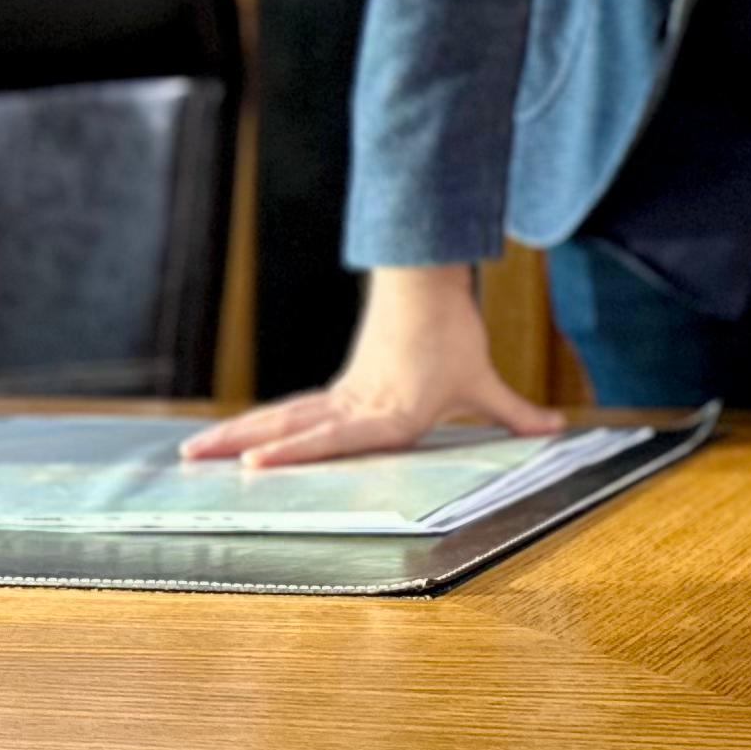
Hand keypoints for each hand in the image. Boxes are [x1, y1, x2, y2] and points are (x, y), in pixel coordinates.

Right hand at [179, 264, 559, 465]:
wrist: (426, 284)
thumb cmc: (452, 334)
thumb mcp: (483, 381)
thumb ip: (515, 411)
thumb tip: (558, 427)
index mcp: (389, 412)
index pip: (337, 437)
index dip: (296, 453)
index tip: (256, 465)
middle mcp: (356, 406)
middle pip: (290, 428)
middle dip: (242, 447)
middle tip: (194, 463)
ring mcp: (342, 396)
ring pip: (281, 419)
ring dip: (237, 436)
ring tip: (192, 455)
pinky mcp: (339, 389)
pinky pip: (294, 413)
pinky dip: (262, 430)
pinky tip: (235, 444)